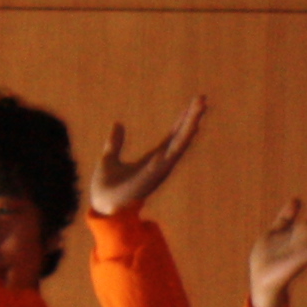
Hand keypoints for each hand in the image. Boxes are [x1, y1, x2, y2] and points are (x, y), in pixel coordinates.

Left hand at [86, 97, 209, 220]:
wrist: (102, 207)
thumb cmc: (106, 188)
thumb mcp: (109, 158)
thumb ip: (115, 142)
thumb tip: (118, 124)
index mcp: (153, 158)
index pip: (172, 135)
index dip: (182, 120)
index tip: (192, 104)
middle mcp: (161, 163)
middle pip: (181, 136)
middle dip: (192, 118)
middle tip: (203, 99)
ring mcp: (160, 168)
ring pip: (180, 143)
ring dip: (190, 126)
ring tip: (200, 110)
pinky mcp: (154, 175)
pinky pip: (170, 156)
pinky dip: (180, 143)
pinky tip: (188, 130)